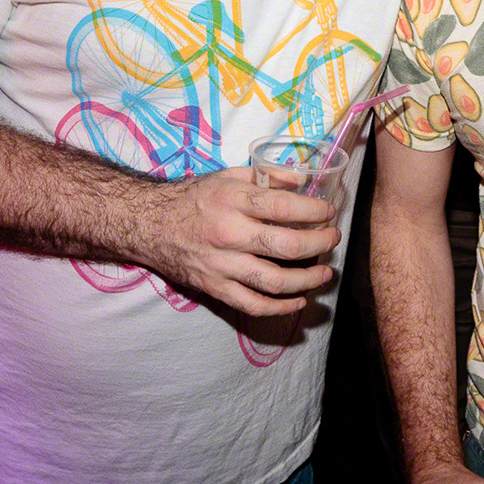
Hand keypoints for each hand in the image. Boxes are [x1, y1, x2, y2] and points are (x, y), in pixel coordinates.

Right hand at [142, 168, 341, 316]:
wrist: (150, 225)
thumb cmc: (194, 198)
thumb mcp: (228, 175)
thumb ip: (265, 176)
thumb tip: (301, 181)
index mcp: (233, 201)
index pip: (285, 207)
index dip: (314, 211)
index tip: (329, 212)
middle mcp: (229, 234)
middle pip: (287, 246)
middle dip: (319, 244)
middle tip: (333, 239)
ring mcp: (222, 266)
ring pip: (275, 281)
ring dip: (308, 280)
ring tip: (325, 273)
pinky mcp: (215, 288)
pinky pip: (253, 305)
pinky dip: (280, 308)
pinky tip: (299, 300)